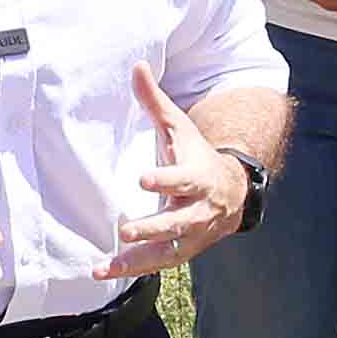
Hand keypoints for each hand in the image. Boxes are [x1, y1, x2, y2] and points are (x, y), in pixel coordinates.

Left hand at [106, 67, 252, 275]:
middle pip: (177, 221)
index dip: (166, 179)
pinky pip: (159, 263)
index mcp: (199, 175)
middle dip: (153, 227)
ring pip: (168, 250)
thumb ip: (155, 102)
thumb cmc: (197, 154)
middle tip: (125, 231)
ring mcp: (193, 234)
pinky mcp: (183, 251)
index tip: (143, 179)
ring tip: (106, 265)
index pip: (183, 178)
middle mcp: (199, 209)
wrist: (232, 191)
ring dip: (137, 260)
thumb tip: (137, 65)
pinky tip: (103, 272)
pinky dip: (133, 270)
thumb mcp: (180, 127)